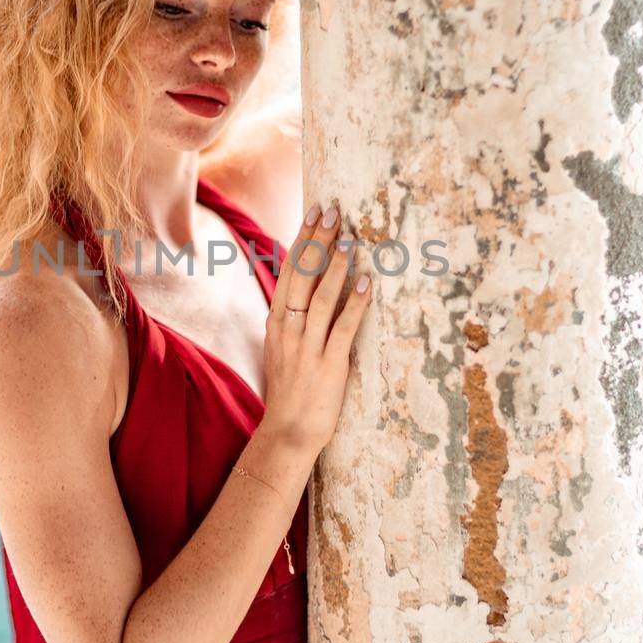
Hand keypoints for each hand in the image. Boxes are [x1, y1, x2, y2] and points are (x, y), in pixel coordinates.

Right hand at [258, 201, 373, 455]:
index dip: (303, 239)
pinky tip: (365, 282)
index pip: (289, 270)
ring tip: (349, 239)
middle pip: (303, 276)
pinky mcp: (328, 364)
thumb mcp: (283, 346)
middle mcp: (288, 329)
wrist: (287, 432)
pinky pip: (342, 327)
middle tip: (333, 211)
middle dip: (318, 240)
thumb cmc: (290, 389)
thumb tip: (309, 285)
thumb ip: (293, 317)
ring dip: (336, 266)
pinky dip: (354, 303)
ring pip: (321, 297)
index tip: (315, 212)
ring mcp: (307, 347)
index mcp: (277, 321)